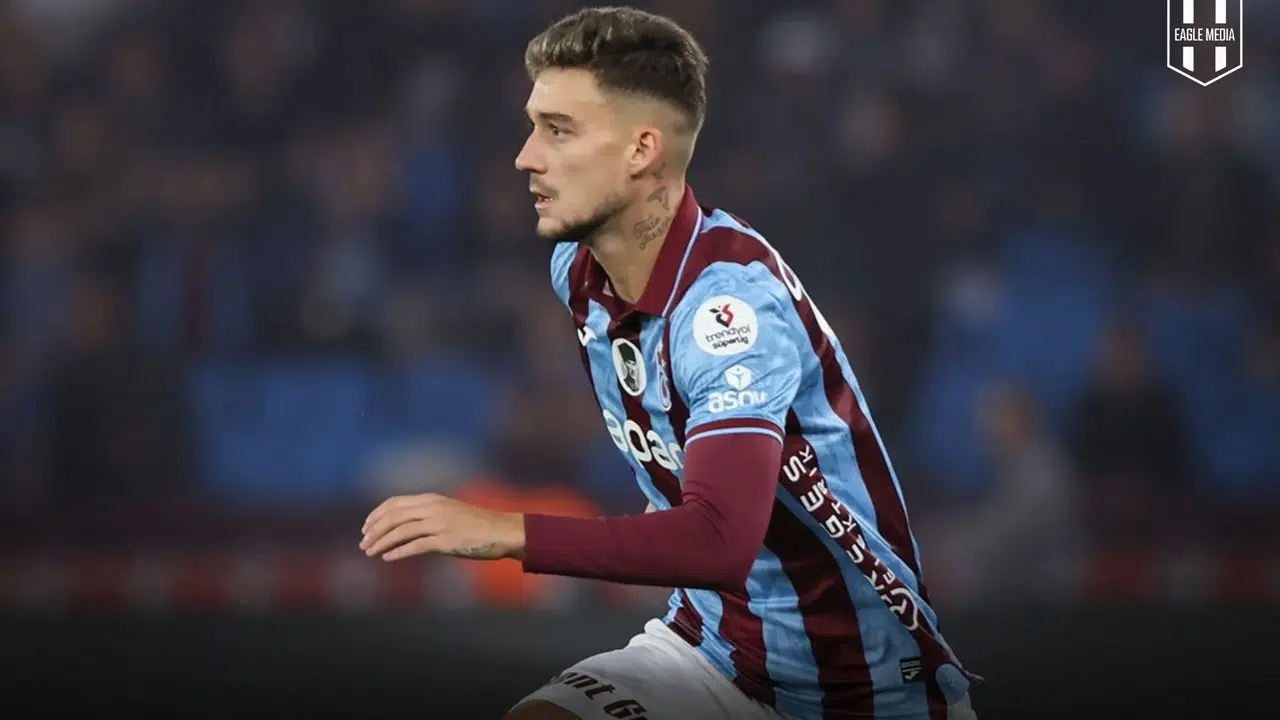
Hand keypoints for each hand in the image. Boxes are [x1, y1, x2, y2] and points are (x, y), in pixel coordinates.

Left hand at [359, 493, 524, 561]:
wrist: (503, 531)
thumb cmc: (478, 525)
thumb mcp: (451, 512)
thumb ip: (429, 515)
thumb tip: (406, 528)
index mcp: (432, 499)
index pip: (395, 503)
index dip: (376, 515)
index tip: (366, 527)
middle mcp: (433, 508)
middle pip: (394, 516)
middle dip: (374, 530)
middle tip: (363, 543)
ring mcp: (439, 524)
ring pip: (401, 531)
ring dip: (382, 542)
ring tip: (370, 553)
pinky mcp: (446, 541)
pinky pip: (415, 546)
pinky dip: (398, 552)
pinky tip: (388, 558)